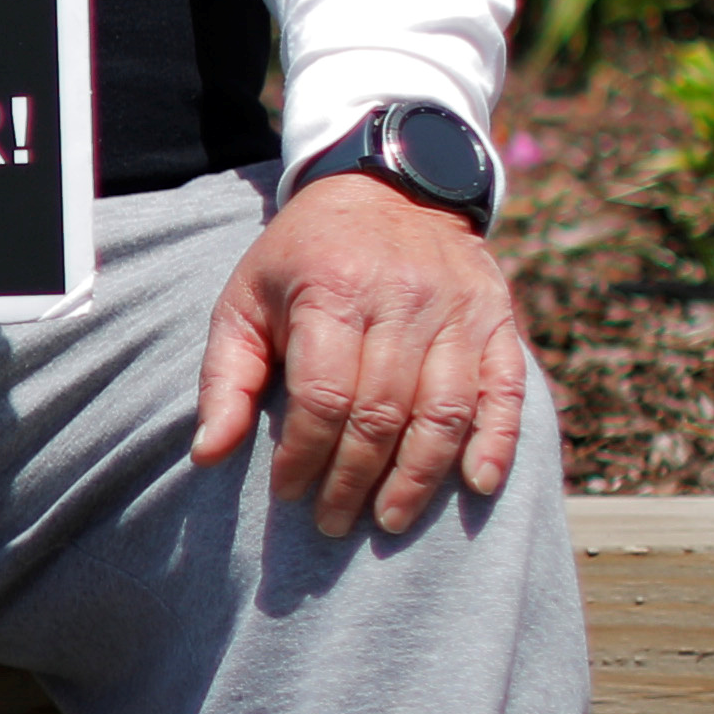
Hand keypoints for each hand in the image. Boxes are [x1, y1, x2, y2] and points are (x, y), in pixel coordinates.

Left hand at [192, 169, 531, 541]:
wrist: (386, 188)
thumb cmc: (301, 258)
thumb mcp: (245, 300)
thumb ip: (225, 378)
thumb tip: (207, 456)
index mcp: (333, 291)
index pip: (324, 395)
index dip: (305, 454)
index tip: (288, 493)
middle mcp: (403, 299)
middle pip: (384, 411)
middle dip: (355, 479)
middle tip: (333, 524)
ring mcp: (459, 310)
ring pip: (446, 410)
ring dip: (419, 477)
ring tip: (390, 521)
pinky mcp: (499, 317)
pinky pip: (507, 389)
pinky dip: (497, 442)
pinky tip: (476, 486)